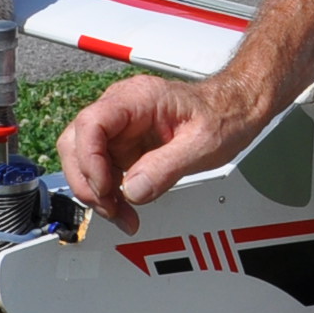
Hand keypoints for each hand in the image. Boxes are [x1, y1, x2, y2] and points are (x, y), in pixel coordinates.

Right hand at [57, 75, 272, 234]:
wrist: (237, 109)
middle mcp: (122, 109)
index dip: (90, 159)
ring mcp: (120, 129)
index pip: (91, 123)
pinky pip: (103, 171)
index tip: (107, 187)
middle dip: (87, 181)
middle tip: (111, 207)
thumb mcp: (203, 144)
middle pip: (76, 143)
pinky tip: (125, 208)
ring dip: (96, 192)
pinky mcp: (125, 146)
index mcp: (137, 99)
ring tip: (121, 214)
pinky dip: (109, 194)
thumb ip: (166, 167)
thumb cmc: (224, 114)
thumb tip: (132, 191)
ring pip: (84, 160)